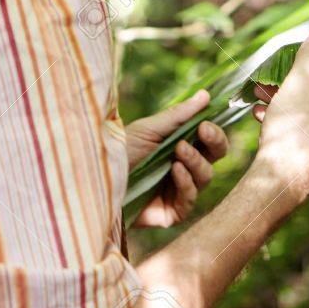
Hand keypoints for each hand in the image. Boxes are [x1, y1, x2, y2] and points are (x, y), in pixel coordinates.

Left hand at [126, 90, 229, 227]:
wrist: (94, 179)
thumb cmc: (119, 151)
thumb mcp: (149, 129)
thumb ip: (179, 115)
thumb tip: (206, 94)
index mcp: (181, 148)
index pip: (211, 142)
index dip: (214, 133)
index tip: (205, 124)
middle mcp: (184, 170)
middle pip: (214, 159)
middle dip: (214, 143)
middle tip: (203, 132)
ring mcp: (179, 192)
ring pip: (205, 177)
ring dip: (195, 161)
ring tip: (178, 151)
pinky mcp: (172, 213)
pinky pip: (190, 199)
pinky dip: (186, 183)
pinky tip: (175, 170)